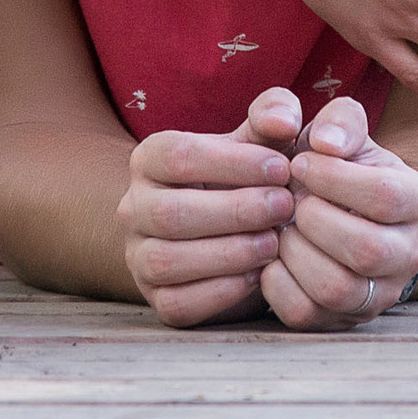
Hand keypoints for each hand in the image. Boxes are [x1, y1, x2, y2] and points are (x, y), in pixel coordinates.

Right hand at [118, 88, 299, 326]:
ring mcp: (139, 256)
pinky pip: (177, 303)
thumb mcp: (260, 141)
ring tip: (274, 242)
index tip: (282, 167)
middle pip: (171, 212)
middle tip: (285, 206)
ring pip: (167, 260)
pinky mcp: (157, 299)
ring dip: (228, 253)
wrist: (238, 232)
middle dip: (235, 210)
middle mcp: (133, 207)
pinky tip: (258, 276)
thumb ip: (274, 116)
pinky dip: (220, 292)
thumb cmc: (249, 178)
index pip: (178, 156)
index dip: (233, 163)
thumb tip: (282, 122)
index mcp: (150, 158)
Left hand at [261, 95, 417, 330]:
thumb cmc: (333, 167)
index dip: (332, 178)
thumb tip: (325, 142)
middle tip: (290, 200)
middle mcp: (409, 253)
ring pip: (337, 288)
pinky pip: (305, 313)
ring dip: (295, 252)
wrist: (330, 209)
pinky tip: (274, 255)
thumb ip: (339, 121)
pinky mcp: (340, 320)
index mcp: (417, 201)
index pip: (386, 196)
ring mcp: (378, 294)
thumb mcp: (342, 133)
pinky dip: (277, 283)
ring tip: (282, 227)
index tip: (299, 163)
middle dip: (313, 219)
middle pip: (366, 249)